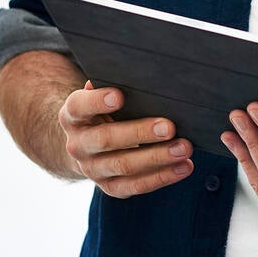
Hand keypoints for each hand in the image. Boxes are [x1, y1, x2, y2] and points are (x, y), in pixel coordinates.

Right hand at [58, 81, 193, 197]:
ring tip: (184, 148)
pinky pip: (135, 186)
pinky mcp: (109, 187)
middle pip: (106, 139)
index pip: (80, 107)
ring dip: (157, 158)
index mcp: (73, 116)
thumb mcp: (101, 96)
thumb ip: (112, 84)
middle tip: (169, 127)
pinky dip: (162, 177)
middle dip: (140, 133)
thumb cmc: (104, 111)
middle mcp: (78, 144)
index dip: (97, 101)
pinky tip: (183, 166)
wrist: (86, 145)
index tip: (120, 96)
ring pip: (124, 166)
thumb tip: (134, 69)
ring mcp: (92, 169)